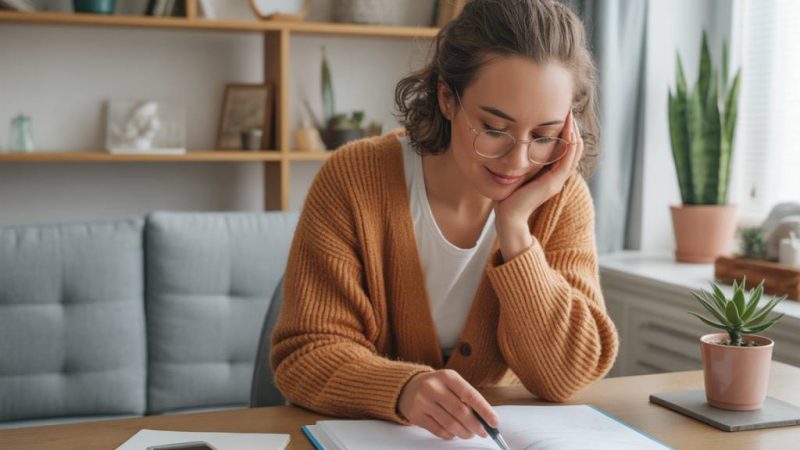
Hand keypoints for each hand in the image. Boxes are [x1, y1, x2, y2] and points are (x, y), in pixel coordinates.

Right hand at [397, 370, 499, 440]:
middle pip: (460, 411)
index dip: (484, 410)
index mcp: (447, 376)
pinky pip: (438, 430)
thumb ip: (466, 397)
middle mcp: (433, 387)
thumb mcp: (451, 383)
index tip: (495, 422)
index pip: (470, 395)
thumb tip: (485, 419)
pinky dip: (450, 435)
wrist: (407, 387)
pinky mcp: (415, 415)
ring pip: (450, 423)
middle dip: (475, 425)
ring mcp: (422, 401)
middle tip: (483, 432)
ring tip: (469, 433)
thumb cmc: (437, 386)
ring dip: (464, 432)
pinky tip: (454, 433)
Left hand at [494, 110, 584, 259]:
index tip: (560, 112)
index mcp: (552, 172)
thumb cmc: (509, 195)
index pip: (566, 147)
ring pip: (573, 151)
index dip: (566, 130)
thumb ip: (524, 159)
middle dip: (572, 127)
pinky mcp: (553, 183)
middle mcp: (558, 175)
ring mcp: (558, 180)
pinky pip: (567, 160)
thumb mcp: (519, 171)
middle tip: (568, 108)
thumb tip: (518, 141)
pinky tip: (568, 131)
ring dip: (573, 132)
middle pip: (574, 147)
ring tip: (569, 114)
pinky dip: (569, 145)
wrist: (508, 216)